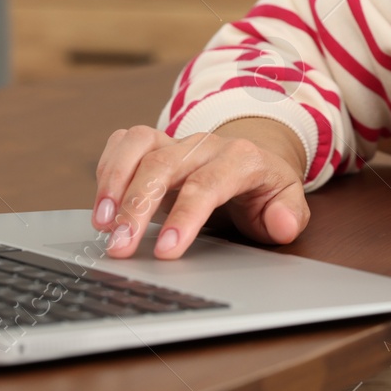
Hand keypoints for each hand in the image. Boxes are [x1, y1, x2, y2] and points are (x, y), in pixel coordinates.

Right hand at [92, 117, 310, 258]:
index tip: (166, 250)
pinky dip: (108, 168)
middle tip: (119, 247)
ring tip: (101, 223)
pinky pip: (124, 141)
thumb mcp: (287, 204)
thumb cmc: (265, 189)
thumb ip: (289, 215)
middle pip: (164, 165)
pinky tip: (102, 203)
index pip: (208, 184)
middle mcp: (205, 145)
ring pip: (139, 146)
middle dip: (137, 207)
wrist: (254, 161)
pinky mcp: (154, 142)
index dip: (185, 216)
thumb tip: (283, 223)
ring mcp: (177, 140)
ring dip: (114, 182)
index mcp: (241, 159)